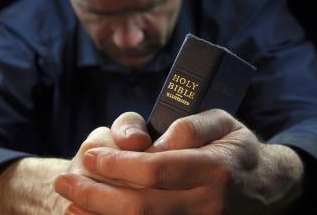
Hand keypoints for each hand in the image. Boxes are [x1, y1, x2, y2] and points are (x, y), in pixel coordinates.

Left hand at [55, 109, 303, 214]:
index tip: (90, 156)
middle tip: (64, 179)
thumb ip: (192, 126)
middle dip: (95, 195)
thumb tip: (156, 143)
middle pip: (140, 207)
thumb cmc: (237, 149)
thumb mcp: (223, 123)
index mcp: (215, 169)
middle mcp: (208, 204)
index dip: (116, 166)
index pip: (155, 170)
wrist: (264, 187)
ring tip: (69, 203)